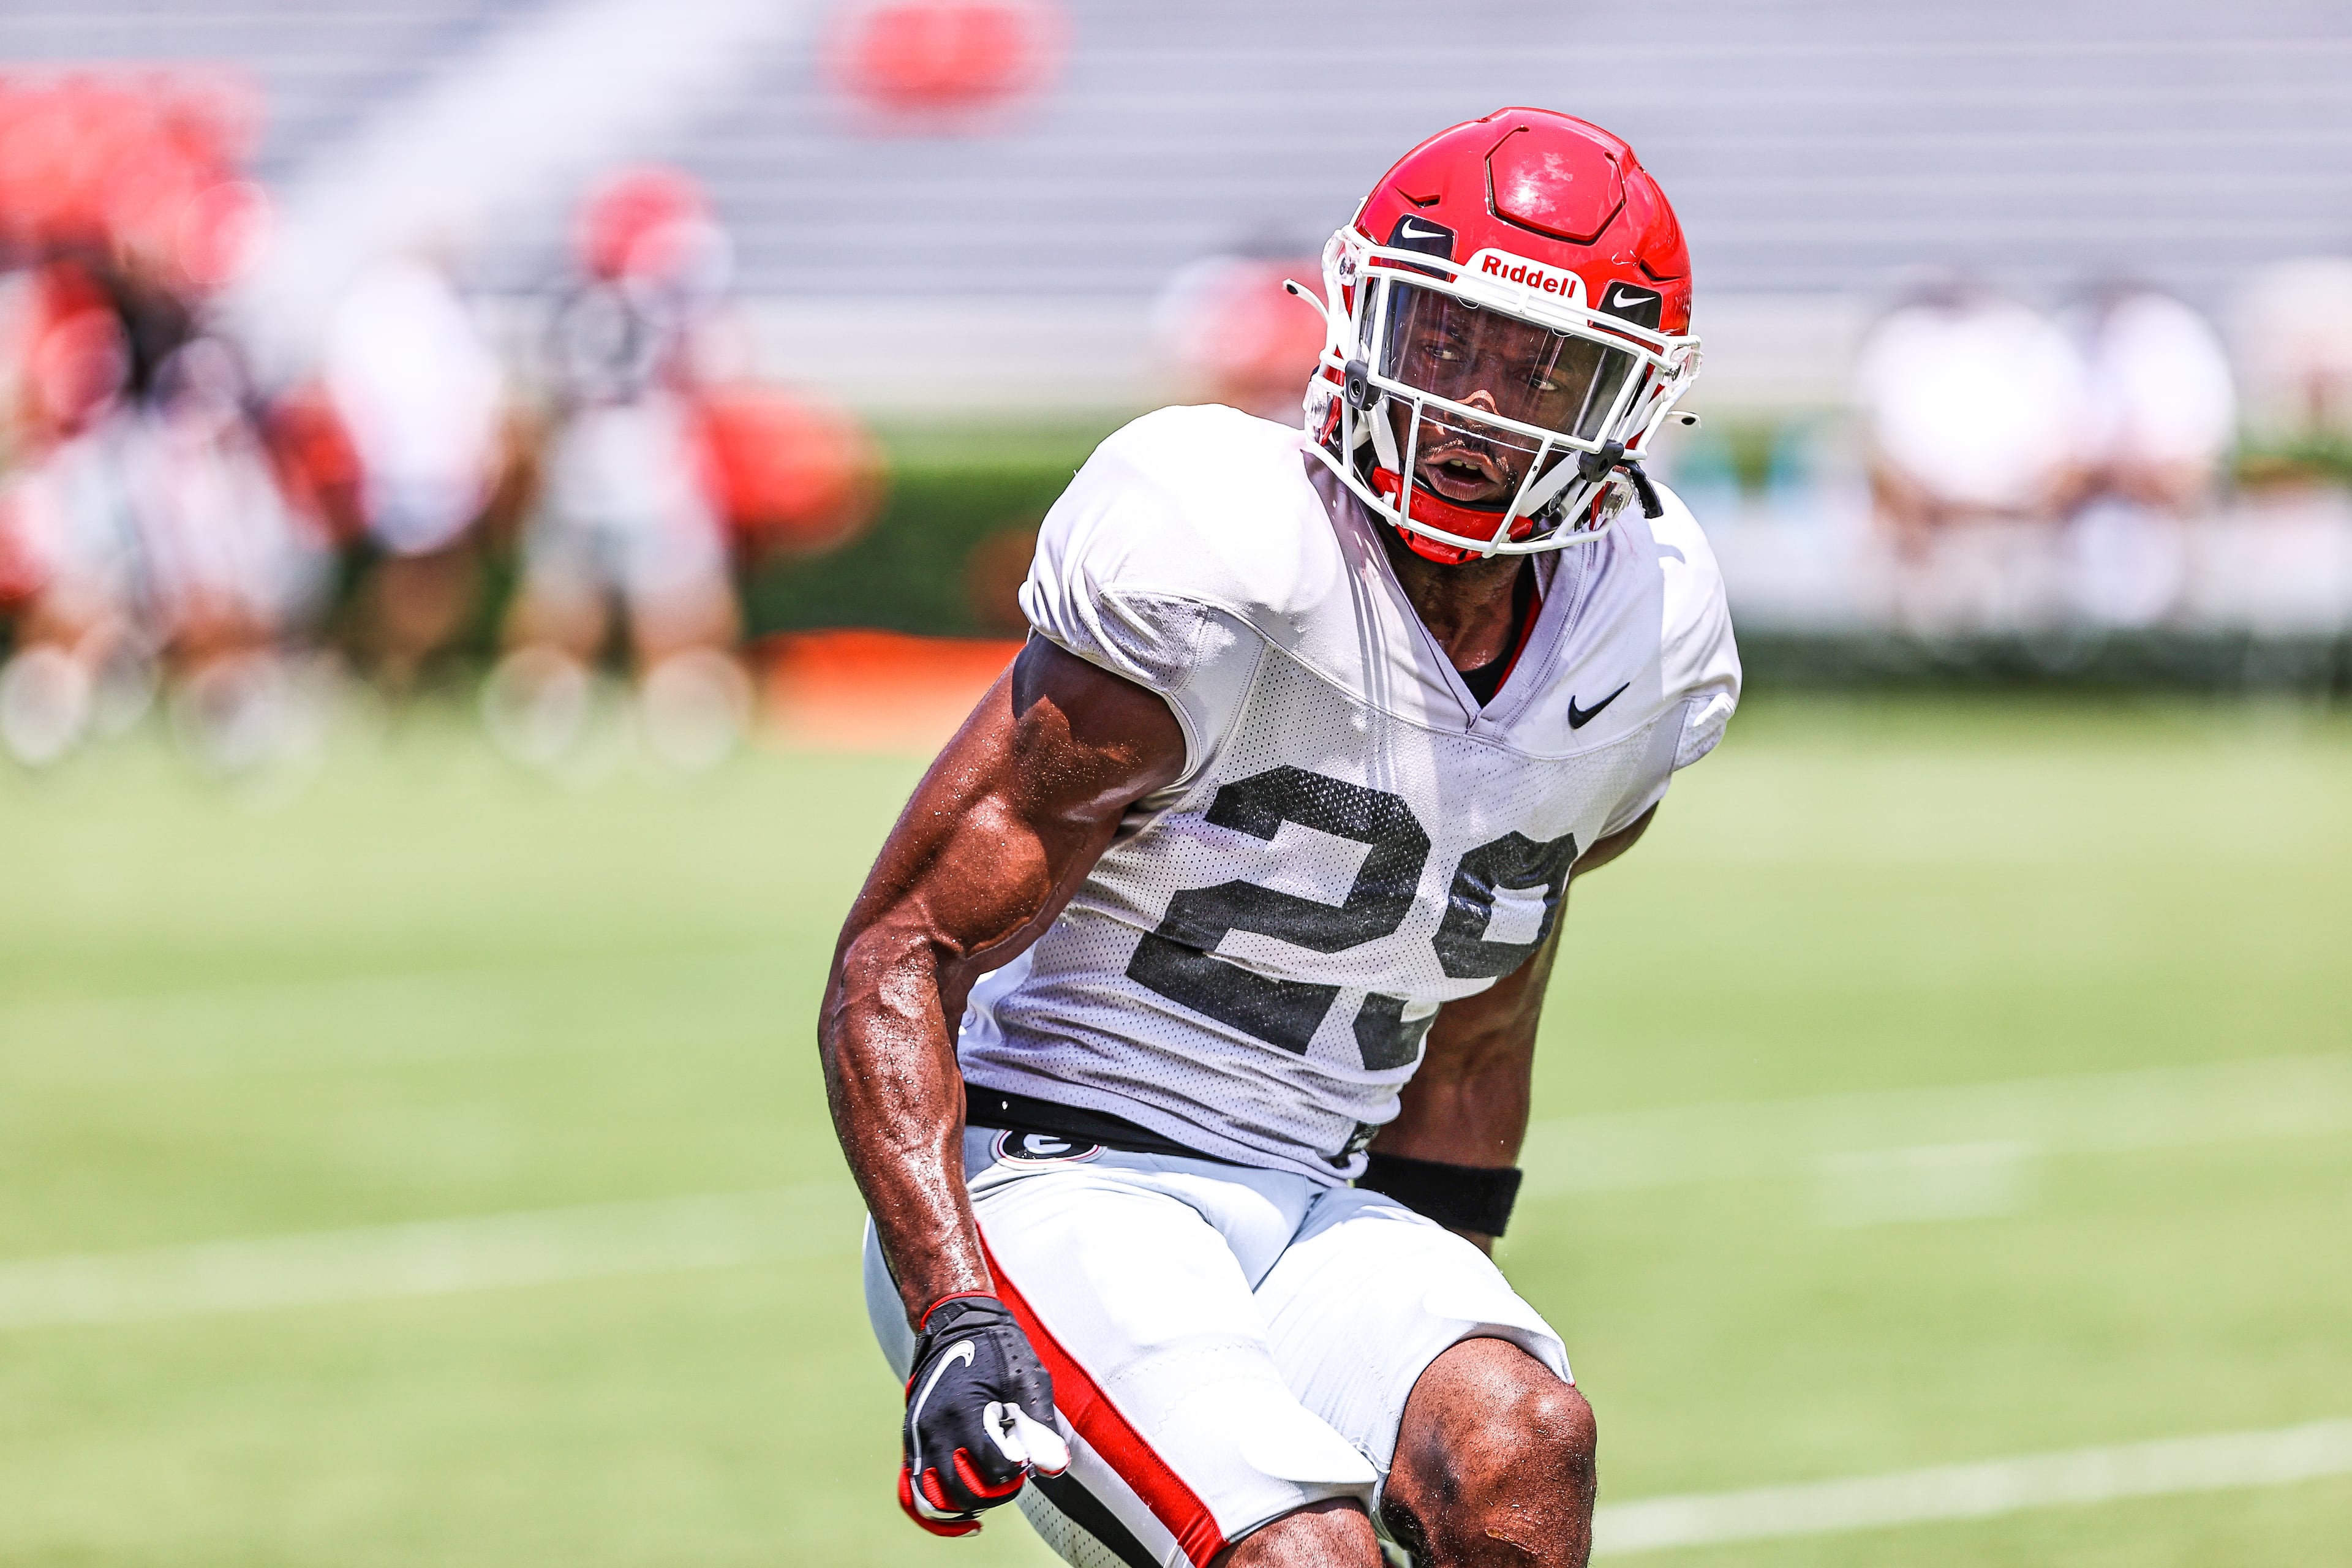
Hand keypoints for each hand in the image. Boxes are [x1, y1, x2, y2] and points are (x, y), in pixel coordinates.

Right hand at [898, 1294, 1070, 1536]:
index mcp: (965, 1412)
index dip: (1017, 1470)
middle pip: (964, 1491)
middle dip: (995, 1492)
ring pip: (936, 1499)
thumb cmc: (998, 1348)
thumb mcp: (1027, 1378)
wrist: (956, 1322)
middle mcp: (934, 1429)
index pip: (992, 1468)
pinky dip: (935, 1513)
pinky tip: (965, 1516)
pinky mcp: (912, 1441)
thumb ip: (1040, 1424)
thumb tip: (1054, 1468)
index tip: (1026, 1454)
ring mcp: (918, 1438)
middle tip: (1013, 1473)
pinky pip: (912, 1491)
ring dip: (966, 1504)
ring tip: (990, 1490)